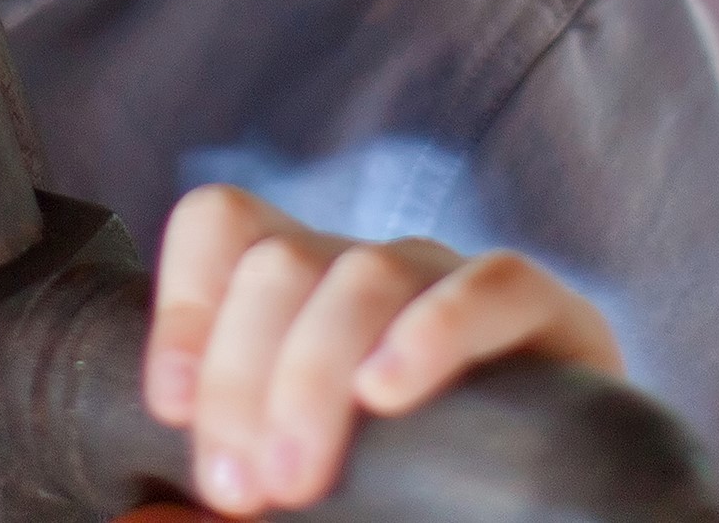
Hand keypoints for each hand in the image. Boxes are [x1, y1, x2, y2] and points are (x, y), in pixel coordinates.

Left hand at [138, 185, 621, 516]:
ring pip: (366, 274)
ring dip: (313, 374)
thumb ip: (218, 515)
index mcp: (301, 298)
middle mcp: (370, 275)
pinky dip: (435, 332)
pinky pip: (492, 285)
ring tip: (298, 477)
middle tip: (243, 489)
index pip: (224, 225)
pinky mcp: (549, 317)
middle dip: (241, 378)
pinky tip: (390, 393)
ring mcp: (455, 285)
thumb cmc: (410, 509)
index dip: (184, 302)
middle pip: (278, 263)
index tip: (167, 409)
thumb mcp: (306, 511)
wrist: (550, 513)